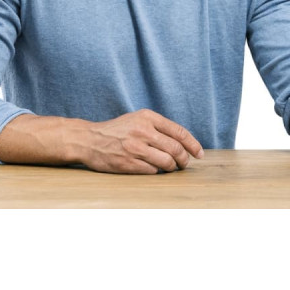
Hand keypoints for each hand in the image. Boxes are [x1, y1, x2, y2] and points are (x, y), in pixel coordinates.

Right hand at [82, 109, 203, 174]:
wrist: (90, 140)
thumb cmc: (117, 130)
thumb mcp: (138, 119)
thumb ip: (158, 127)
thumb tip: (184, 141)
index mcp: (148, 117)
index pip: (179, 132)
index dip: (193, 144)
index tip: (199, 154)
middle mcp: (143, 131)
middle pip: (175, 149)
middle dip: (184, 159)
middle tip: (185, 164)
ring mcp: (135, 148)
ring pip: (166, 162)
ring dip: (173, 167)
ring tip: (172, 168)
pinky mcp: (128, 163)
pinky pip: (152, 171)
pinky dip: (157, 172)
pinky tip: (154, 169)